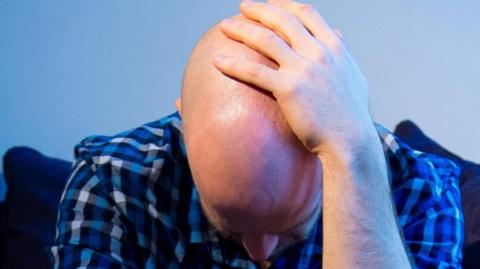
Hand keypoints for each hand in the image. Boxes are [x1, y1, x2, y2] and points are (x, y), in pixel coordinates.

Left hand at [214, 0, 374, 155]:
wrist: (350, 140)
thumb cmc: (350, 113)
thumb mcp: (352, 75)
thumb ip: (342, 53)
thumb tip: (336, 35)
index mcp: (333, 47)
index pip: (306, 14)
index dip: (284, 4)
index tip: (270, 2)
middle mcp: (318, 53)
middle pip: (282, 20)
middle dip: (259, 10)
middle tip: (242, 7)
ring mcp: (303, 70)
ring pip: (266, 40)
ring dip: (241, 29)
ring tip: (224, 26)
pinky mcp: (289, 89)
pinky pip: (255, 72)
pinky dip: (233, 64)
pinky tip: (217, 61)